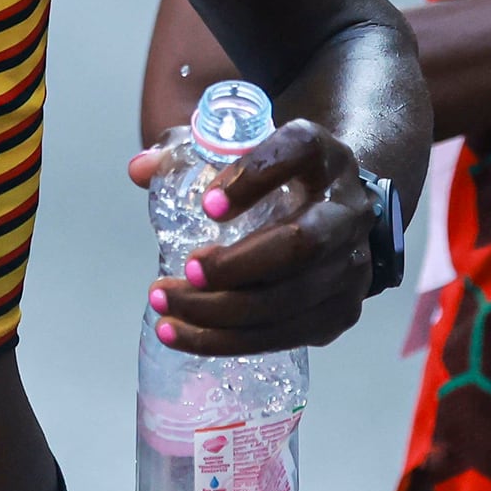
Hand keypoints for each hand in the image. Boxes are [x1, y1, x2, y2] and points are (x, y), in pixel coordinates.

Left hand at [125, 119, 376, 352]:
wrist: (336, 212)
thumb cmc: (277, 180)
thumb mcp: (242, 151)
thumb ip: (188, 155)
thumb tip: (140, 170)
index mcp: (321, 154)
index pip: (297, 150)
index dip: (253, 177)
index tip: (207, 205)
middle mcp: (345, 209)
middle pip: (301, 243)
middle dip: (235, 266)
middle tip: (183, 274)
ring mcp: (350, 265)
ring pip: (289, 299)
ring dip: (220, 313)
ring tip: (166, 309)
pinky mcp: (340, 312)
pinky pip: (284, 335)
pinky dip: (229, 340)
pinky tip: (184, 334)